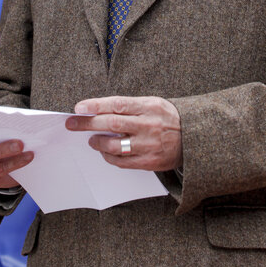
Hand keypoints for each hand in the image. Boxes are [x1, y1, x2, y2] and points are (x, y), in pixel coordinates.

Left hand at [66, 96, 181, 170]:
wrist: (193, 138)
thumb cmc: (167, 118)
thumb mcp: (153, 103)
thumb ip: (129, 106)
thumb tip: (99, 109)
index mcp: (149, 106)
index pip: (117, 104)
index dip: (96, 105)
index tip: (79, 107)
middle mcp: (148, 125)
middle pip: (112, 123)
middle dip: (88, 123)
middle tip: (72, 123)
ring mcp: (148, 145)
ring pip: (115, 145)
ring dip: (98, 142)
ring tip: (91, 140)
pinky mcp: (149, 162)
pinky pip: (123, 162)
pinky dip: (110, 157)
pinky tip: (105, 152)